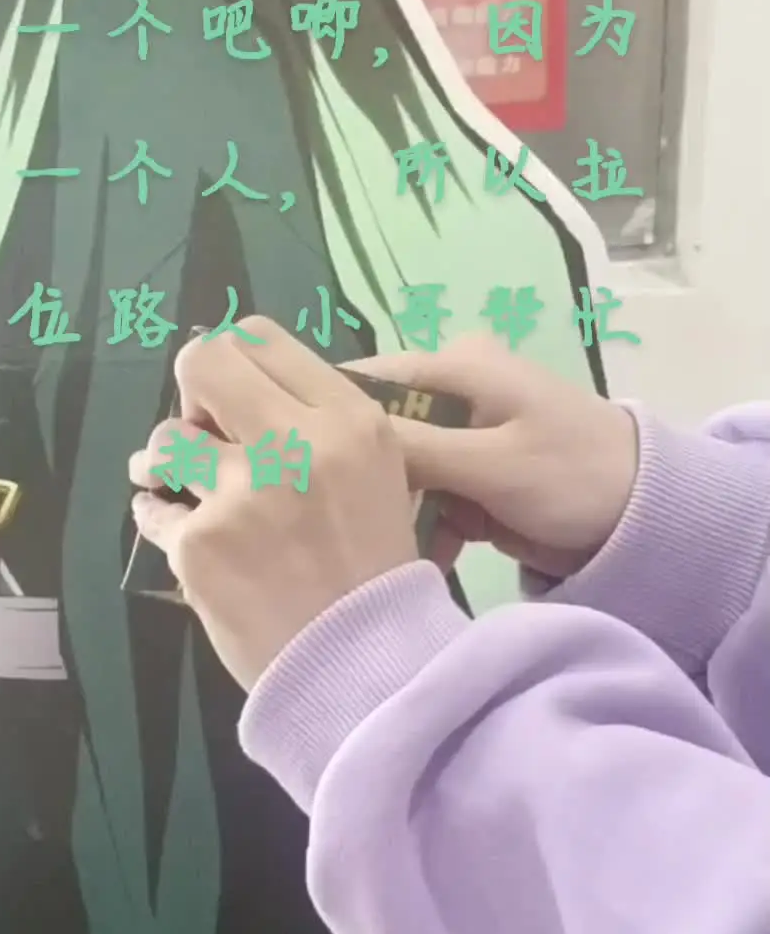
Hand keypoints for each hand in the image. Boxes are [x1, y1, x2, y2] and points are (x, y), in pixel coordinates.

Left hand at [128, 321, 420, 690]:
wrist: (364, 668)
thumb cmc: (374, 574)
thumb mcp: (380, 478)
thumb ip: (320, 428)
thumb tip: (241, 398)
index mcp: (348, 420)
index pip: (262, 339)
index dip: (234, 364)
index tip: (232, 401)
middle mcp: (295, 443)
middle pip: (204, 362)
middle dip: (190, 392)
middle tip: (198, 429)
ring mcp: (242, 492)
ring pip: (166, 438)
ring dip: (166, 462)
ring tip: (179, 487)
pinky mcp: (199, 543)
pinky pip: (152, 511)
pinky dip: (160, 521)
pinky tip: (180, 534)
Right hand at [348, 334, 638, 580]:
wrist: (645, 519)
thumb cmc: (573, 474)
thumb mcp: (491, 462)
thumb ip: (415, 450)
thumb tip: (330, 438)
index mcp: (454, 368)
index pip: (362, 380)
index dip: (321, 418)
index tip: (288, 466)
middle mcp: (449, 396)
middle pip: (372, 435)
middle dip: (357, 482)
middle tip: (335, 529)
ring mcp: (459, 442)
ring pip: (395, 476)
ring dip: (390, 515)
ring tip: (381, 555)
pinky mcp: (469, 483)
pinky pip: (424, 503)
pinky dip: (420, 531)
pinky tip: (416, 565)